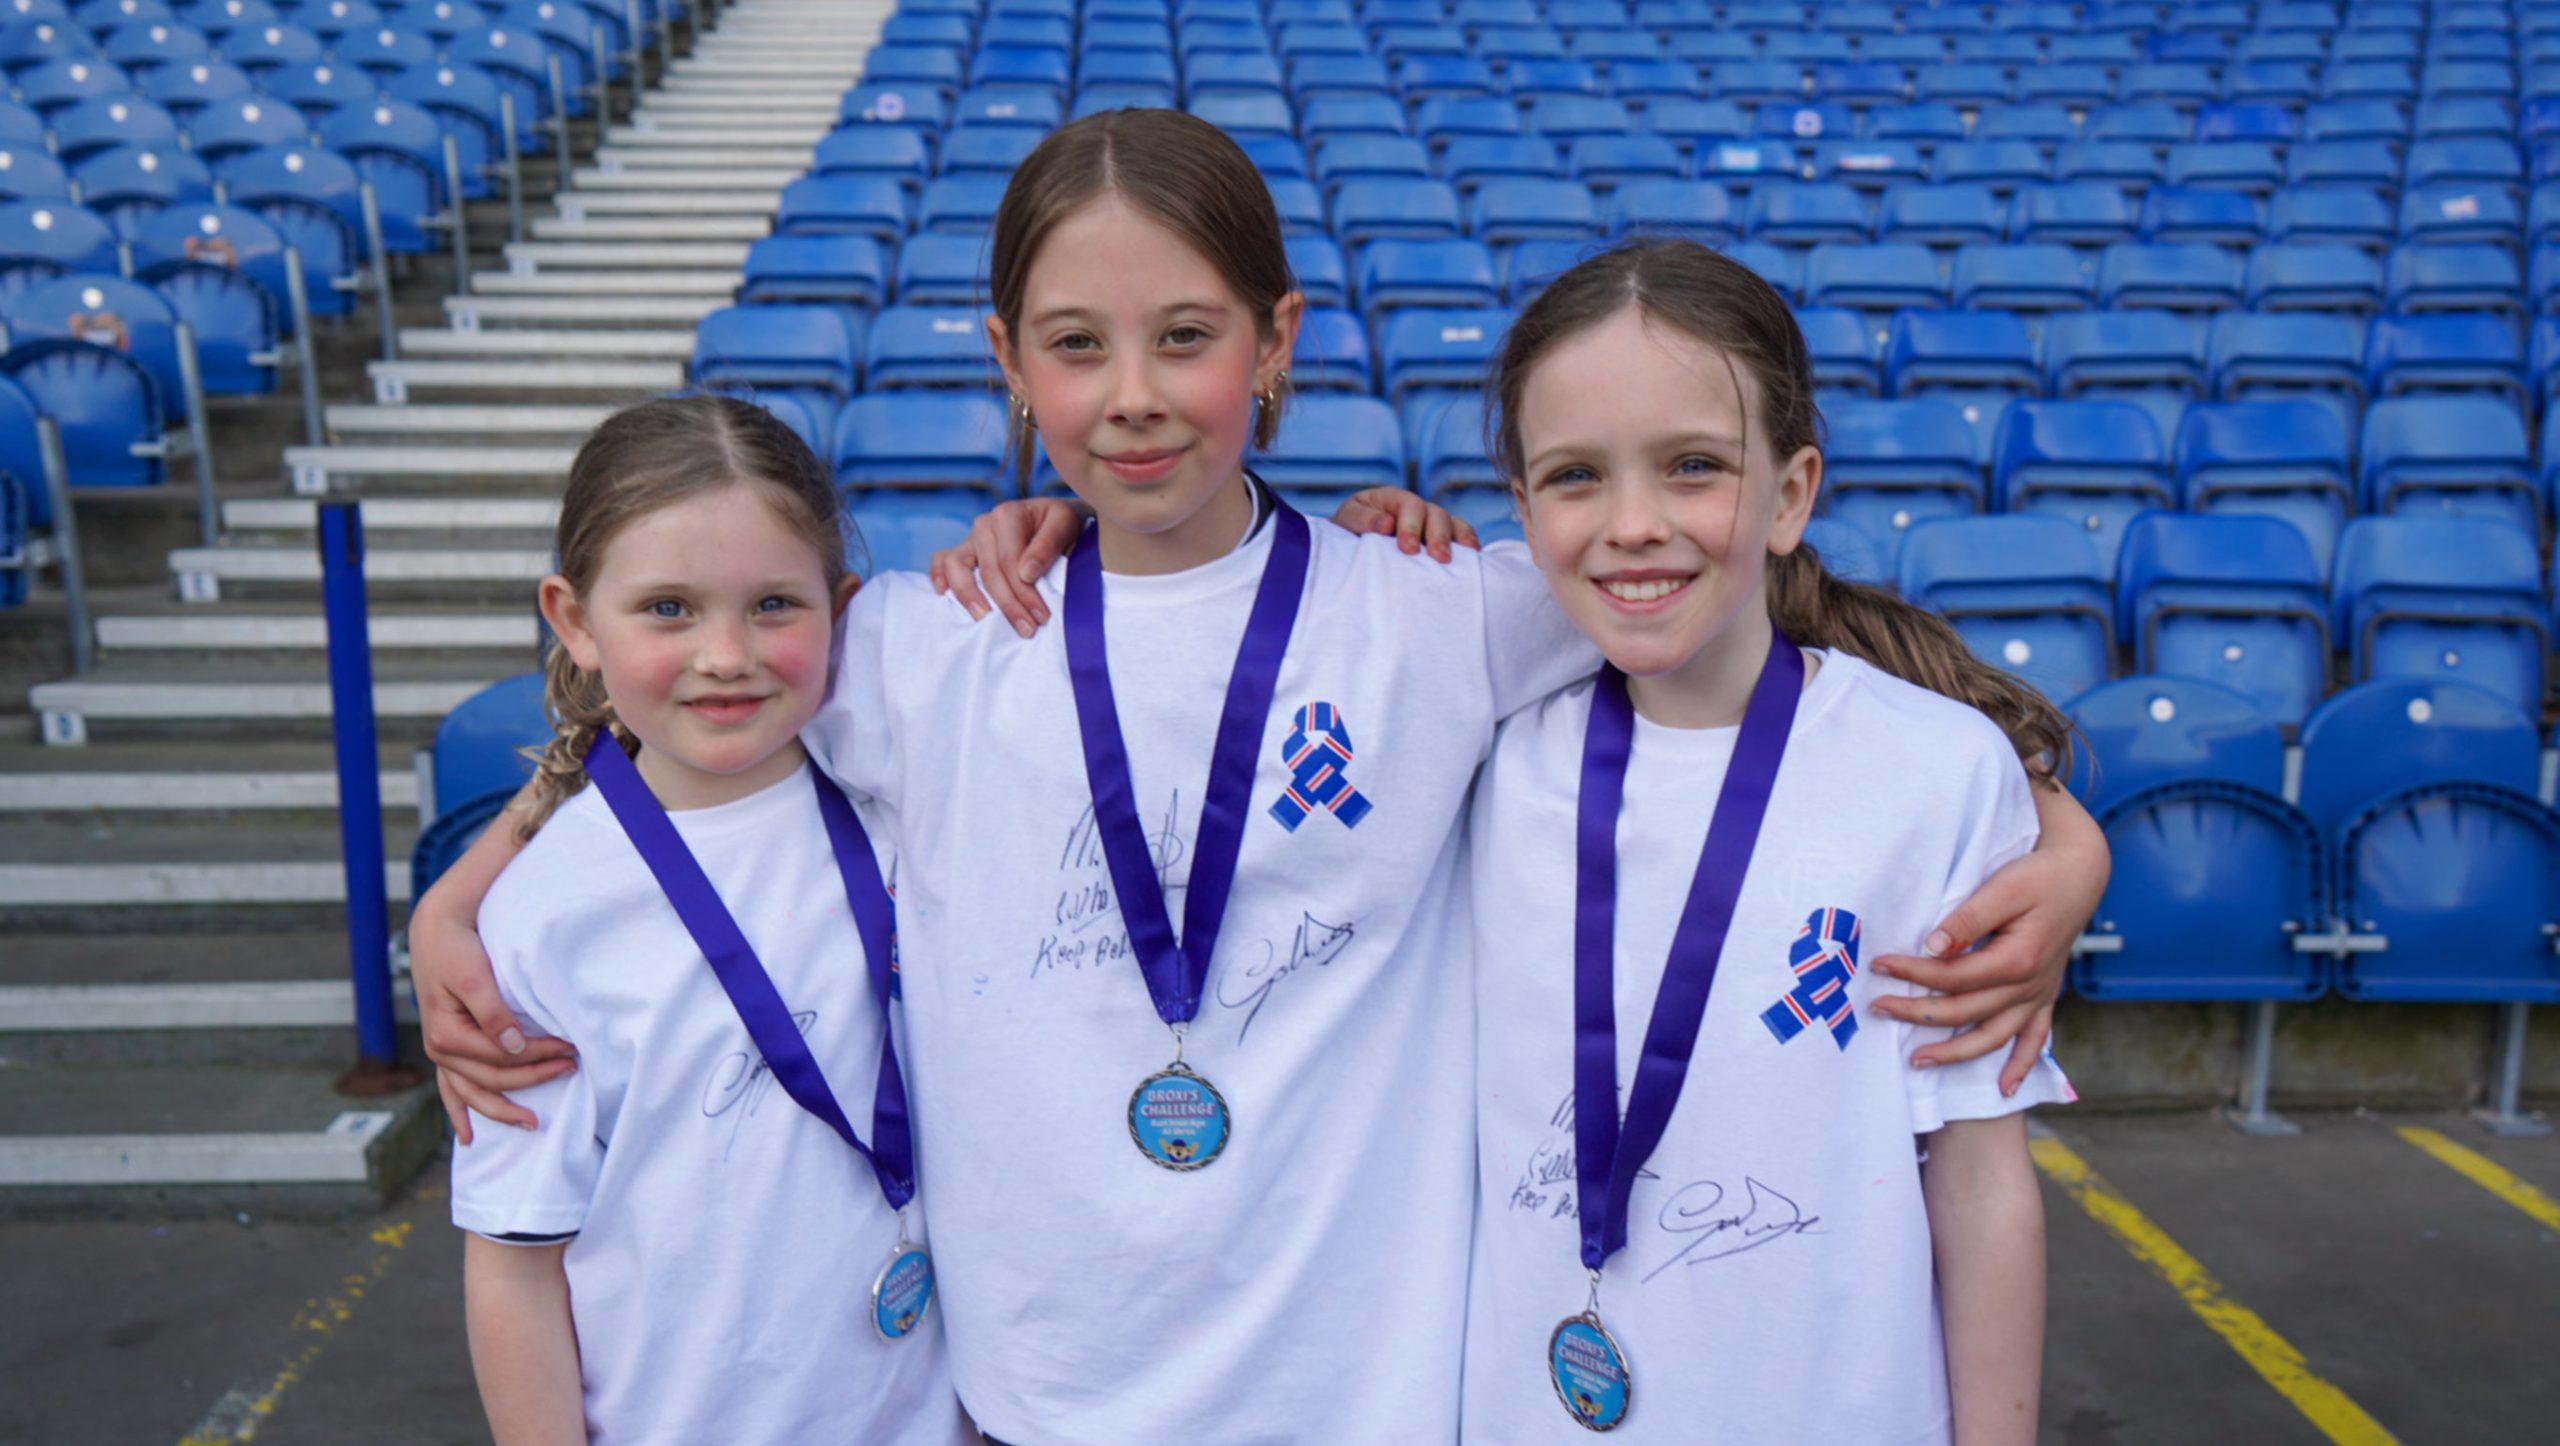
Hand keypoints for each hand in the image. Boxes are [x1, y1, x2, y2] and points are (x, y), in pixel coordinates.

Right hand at [414, 904, 574, 1141]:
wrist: (437, 930)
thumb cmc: (458, 949)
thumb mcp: (476, 976)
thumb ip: (493, 1013)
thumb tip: (514, 1047)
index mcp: (445, 1034)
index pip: (502, 1057)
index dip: (539, 1054)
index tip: (571, 1047)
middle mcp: (438, 1050)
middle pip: (492, 1079)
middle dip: (533, 1079)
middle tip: (570, 1068)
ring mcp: (440, 1053)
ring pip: (473, 1094)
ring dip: (504, 1109)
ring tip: (534, 1123)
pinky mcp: (445, 1048)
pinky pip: (450, 1089)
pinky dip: (459, 1112)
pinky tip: (469, 1136)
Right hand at [927, 496, 1085, 636]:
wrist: (1053, 520)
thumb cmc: (1059, 524)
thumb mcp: (1065, 524)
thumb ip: (1048, 545)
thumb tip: (1025, 573)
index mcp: (1007, 515)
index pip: (1010, 561)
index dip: (1024, 593)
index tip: (1040, 617)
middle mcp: (984, 525)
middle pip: (988, 571)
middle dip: (1008, 604)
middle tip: (1026, 629)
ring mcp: (970, 538)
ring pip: (956, 566)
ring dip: (969, 596)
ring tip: (983, 620)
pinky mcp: (963, 550)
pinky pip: (941, 560)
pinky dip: (938, 576)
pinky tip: (944, 595)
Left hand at [1330, 487, 1479, 560]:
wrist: (1347, 552)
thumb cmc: (1344, 535)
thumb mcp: (1345, 523)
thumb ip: (1361, 520)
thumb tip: (1386, 524)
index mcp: (1390, 498)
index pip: (1409, 505)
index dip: (1411, 526)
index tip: (1408, 549)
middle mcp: (1415, 508)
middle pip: (1435, 513)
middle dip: (1437, 536)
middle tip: (1438, 558)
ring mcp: (1430, 523)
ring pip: (1452, 523)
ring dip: (1456, 541)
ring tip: (1456, 561)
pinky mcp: (1439, 540)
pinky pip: (1460, 536)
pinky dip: (1468, 544)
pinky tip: (1473, 558)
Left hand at [1868, 790, 2107, 1093]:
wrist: (2081, 874)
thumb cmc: (2039, 876)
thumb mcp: (2002, 888)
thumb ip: (1967, 920)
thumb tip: (1932, 948)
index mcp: (2017, 960)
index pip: (1951, 976)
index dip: (1912, 972)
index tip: (1879, 964)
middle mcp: (2029, 986)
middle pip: (1964, 1011)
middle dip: (1916, 1012)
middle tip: (1877, 1008)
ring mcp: (2038, 995)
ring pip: (1993, 1037)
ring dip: (1955, 1053)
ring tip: (1917, 1061)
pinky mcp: (2046, 995)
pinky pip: (2035, 1040)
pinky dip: (2020, 1065)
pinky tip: (2004, 1089)